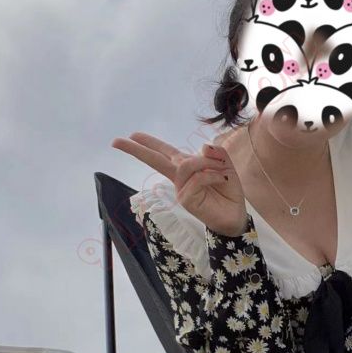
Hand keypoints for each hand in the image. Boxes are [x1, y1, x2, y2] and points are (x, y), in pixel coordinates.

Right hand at [111, 132, 249, 236]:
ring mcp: (181, 189)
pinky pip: (197, 179)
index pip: (164, 152)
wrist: (235, 216)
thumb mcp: (226, 167)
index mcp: (185, 167)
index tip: (131, 135)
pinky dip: (212, 175)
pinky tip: (222, 179)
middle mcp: (180, 177)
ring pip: (185, 165)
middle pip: (155, 159)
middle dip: (137, 149)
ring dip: (206, 163)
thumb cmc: (227, 192)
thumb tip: (204, 146)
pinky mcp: (186, 200)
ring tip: (222, 170)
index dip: (148, 143)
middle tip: (116, 141)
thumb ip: (217, 153)